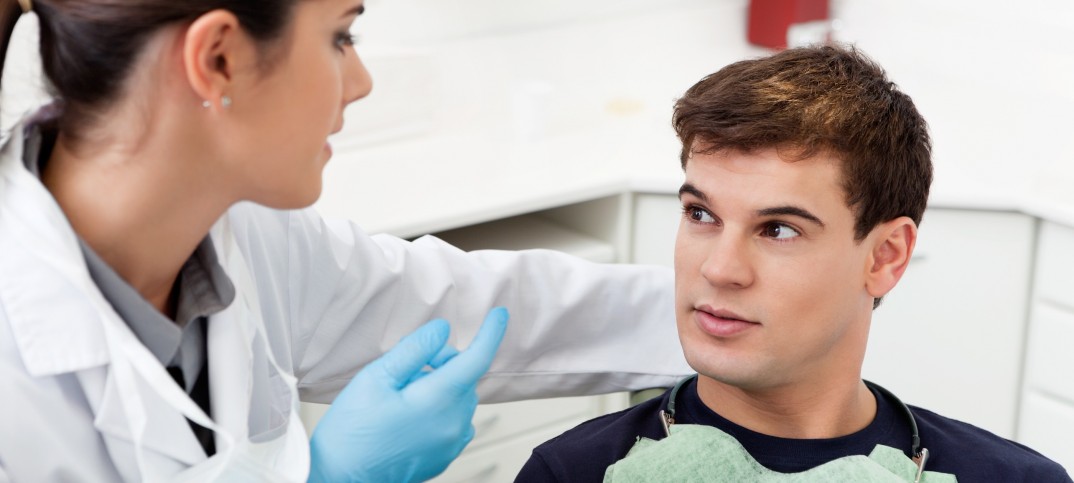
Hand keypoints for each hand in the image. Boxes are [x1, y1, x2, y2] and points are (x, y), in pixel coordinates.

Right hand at [308, 307, 508, 482]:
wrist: (341, 478)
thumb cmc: (352, 431)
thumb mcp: (376, 377)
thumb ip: (415, 349)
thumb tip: (442, 331)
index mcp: (440, 400)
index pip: (478, 358)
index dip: (492, 332)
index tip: (500, 314)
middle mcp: (454, 424)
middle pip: (464, 375)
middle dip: (442, 362)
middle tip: (403, 370)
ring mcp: (451, 443)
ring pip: (459, 397)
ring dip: (440, 386)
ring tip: (400, 396)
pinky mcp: (445, 455)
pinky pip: (454, 419)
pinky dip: (441, 408)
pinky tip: (409, 414)